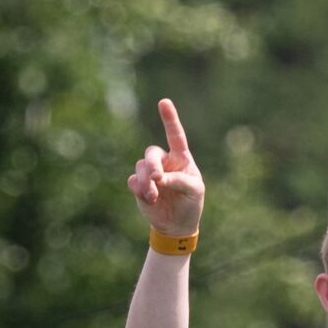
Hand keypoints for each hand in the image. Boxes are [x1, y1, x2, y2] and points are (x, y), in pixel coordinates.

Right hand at [127, 98, 205, 235]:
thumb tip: (160, 178)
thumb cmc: (190, 203)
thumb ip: (180, 180)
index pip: (175, 135)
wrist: (177, 224)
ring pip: (141, 167)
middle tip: (157, 178)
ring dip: (147, 182)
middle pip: (152, 153)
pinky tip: (150, 199)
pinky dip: (140, 189)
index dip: (169, 119)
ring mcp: (149, 173)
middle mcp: (164, 162)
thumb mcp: (194, 191)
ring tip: (154, 196)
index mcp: (181, 158)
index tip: (164, 102)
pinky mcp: (139, 185)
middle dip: (152, 165)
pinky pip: (133, 181)